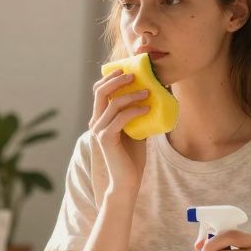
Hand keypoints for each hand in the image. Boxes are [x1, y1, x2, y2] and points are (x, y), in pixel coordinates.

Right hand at [89, 69, 148, 194]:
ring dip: (131, 94)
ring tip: (148, 92)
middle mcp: (96, 122)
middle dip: (116, 80)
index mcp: (100, 119)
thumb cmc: (132, 157)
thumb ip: (138, 115)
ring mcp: (99, 131)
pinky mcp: (106, 139)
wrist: (127, 181)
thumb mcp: (137, 130)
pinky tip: (147, 109)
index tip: (126, 69)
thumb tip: (154, 97)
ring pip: (112, 103)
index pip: (99, 92)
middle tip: (134, 75)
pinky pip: (120, 119)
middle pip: (100, 92)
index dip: (110, 78)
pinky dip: (134, 111)